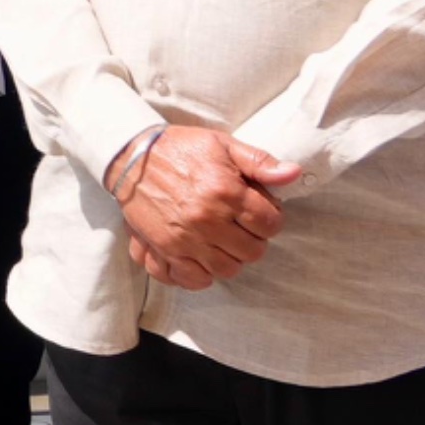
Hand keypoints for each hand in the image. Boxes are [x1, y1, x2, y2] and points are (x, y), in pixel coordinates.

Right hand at [110, 123, 294, 289]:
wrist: (130, 156)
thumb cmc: (180, 148)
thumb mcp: (222, 144)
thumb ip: (259, 162)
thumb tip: (293, 174)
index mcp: (224, 191)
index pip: (270, 224)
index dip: (270, 217)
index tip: (259, 210)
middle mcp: (206, 220)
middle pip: (253, 252)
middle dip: (253, 239)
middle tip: (242, 225)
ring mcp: (184, 240)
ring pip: (227, 270)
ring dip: (231, 258)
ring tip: (223, 241)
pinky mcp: (164, 251)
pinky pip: (193, 280)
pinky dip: (202, 274)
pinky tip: (202, 256)